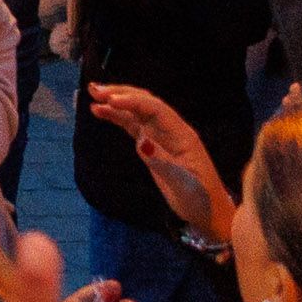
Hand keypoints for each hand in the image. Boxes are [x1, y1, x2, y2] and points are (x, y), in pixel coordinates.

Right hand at [84, 84, 233, 244]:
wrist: (208, 211)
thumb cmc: (200, 199)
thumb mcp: (183, 185)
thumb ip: (162, 162)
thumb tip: (140, 142)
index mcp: (182, 134)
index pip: (155, 109)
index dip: (132, 101)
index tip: (110, 100)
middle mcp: (171, 130)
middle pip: (145, 103)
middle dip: (121, 94)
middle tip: (95, 90)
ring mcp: (161, 136)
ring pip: (136, 111)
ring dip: (116, 102)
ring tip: (93, 95)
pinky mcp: (153, 145)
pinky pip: (133, 125)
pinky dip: (117, 117)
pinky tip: (100, 112)